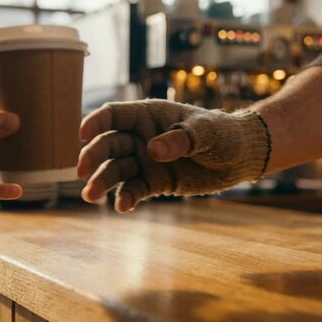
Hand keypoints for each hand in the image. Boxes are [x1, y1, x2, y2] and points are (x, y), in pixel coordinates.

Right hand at [77, 100, 267, 212]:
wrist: (240, 158)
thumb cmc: (224, 133)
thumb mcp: (206, 132)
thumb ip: (180, 139)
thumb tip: (152, 150)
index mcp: (148, 115)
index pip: (114, 115)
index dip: (95, 122)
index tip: (82, 134)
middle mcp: (141, 137)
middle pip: (108, 144)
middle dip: (93, 157)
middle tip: (81, 172)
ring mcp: (145, 161)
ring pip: (116, 170)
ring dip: (102, 181)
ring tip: (89, 196)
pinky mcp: (154, 182)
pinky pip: (134, 189)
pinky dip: (126, 197)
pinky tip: (121, 206)